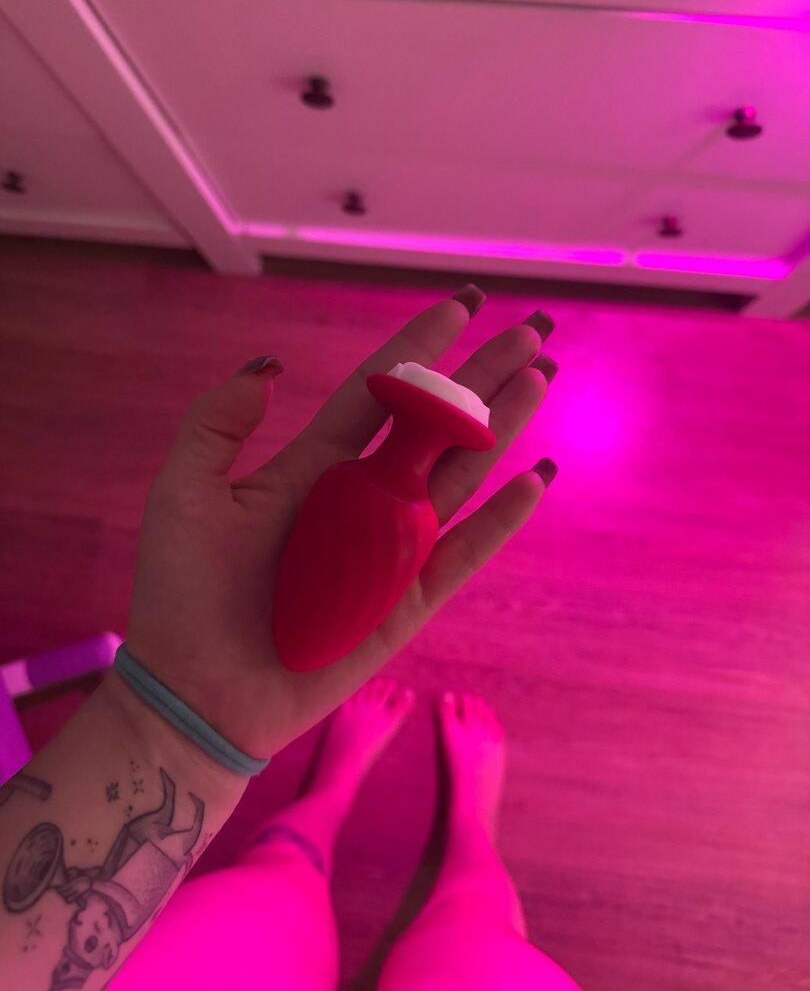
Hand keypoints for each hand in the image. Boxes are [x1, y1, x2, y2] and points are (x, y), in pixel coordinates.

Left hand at [125, 288, 555, 756]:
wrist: (195, 690)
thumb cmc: (182, 592)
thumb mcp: (184, 491)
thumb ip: (217, 421)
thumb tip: (269, 362)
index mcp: (314, 465)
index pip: (380, 389)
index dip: (421, 345)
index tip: (463, 302)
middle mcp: (362, 496)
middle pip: (436, 422)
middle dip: (483, 374)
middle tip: (531, 330)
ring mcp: (391, 547)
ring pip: (461, 473)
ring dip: (504, 426)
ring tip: (540, 377)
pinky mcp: (408, 600)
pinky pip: (464, 552)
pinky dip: (502, 518)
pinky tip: (536, 475)